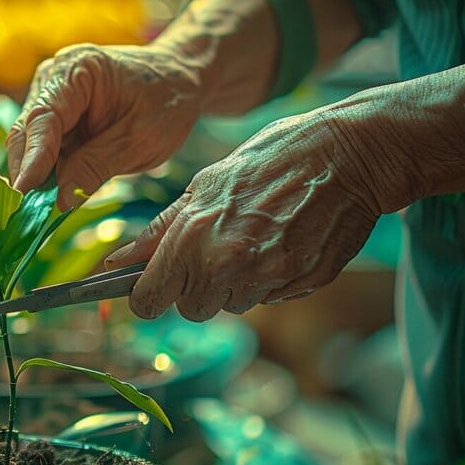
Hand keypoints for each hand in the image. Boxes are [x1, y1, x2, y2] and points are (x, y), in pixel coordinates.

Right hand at [7, 43, 204, 209]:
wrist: (177, 81)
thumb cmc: (167, 101)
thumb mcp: (141, 139)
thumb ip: (96, 167)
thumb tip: (60, 201)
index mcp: (78, 71)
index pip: (44, 119)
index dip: (32, 158)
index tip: (23, 192)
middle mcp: (54, 79)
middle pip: (26, 132)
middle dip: (26, 172)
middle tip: (26, 214)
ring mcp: (51, 97)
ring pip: (30, 145)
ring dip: (37, 176)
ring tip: (44, 208)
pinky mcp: (56, 118)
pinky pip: (44, 150)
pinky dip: (49, 173)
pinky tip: (56, 194)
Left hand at [103, 108, 382, 320]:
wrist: (345, 155)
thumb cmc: (269, 160)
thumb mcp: (204, 185)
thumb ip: (159, 231)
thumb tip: (118, 261)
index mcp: (192, 239)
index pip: (149, 301)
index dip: (148, 296)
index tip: (153, 286)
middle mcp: (225, 267)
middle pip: (192, 310)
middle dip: (196, 289)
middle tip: (214, 251)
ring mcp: (266, 280)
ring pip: (233, 306)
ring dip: (236, 284)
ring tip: (254, 239)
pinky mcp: (300, 286)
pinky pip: (270, 298)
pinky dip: (270, 280)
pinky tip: (282, 243)